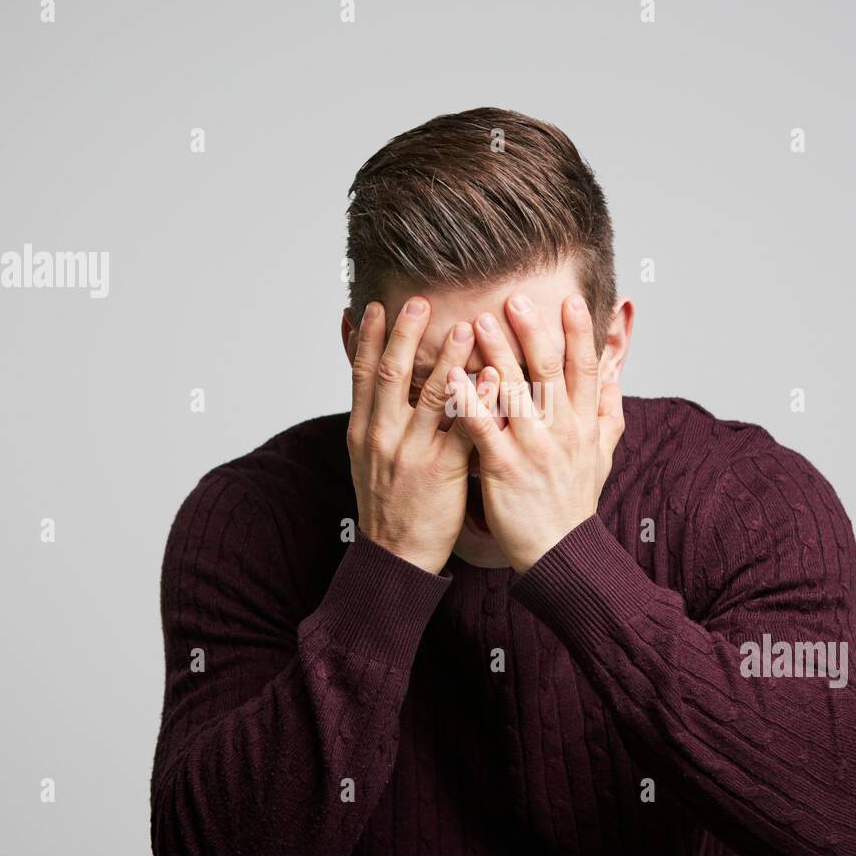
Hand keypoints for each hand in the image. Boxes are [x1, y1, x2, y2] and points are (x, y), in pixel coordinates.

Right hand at [347, 298, 475, 573]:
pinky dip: (479, 401)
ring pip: (430, 397)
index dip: (369, 339)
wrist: (395, 554)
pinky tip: (493, 378)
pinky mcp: (441, 471)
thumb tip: (371, 377)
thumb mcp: (366, 456)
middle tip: (420, 301)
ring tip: (466, 328)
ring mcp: (412, 453)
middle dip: (405, 335)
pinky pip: (463, 430)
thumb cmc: (386, 502)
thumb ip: (373, 415)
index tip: (376, 306)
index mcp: (363, 430)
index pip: (362, 374)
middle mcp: (382, 436)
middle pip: (392, 375)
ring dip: (448, 359)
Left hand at [449, 293, 624, 572]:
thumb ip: (608, 412)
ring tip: (478, 323)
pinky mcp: (504, 469)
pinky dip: (469, 402)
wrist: (560, 552)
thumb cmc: (574, 501)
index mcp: (582, 423)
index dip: (578, 332)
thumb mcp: (602, 454)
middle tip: (515, 298)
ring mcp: (533, 448)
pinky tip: (452, 378)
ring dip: (496, 355)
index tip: (567, 299)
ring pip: (515, 393)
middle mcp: (561, 430)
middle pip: (549, 371)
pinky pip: (484, 429)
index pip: (584, 368)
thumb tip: (616, 377)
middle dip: (533, 332)